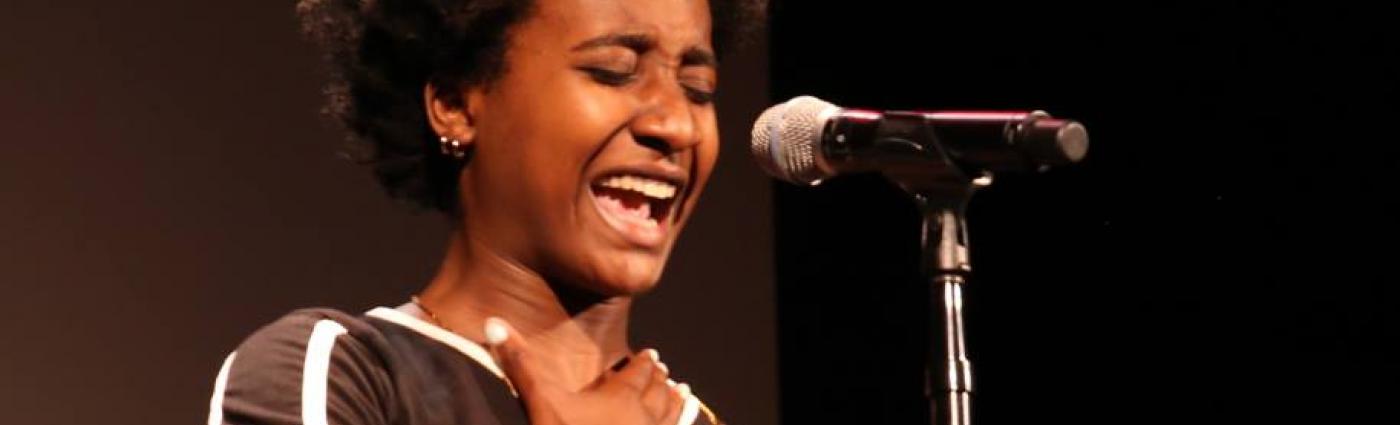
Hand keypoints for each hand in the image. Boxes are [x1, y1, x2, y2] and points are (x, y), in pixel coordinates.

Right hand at [483, 317, 689, 424]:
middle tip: (664, 371)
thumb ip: (520, 365)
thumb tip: (493, 323)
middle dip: (660, 380)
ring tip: (682, 392)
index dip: (645, 361)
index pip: (639, 372)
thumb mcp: (540, 403)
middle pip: (658, 393)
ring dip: (676, 403)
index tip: (652, 353)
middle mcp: (645, 418)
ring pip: (671, 417)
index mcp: (622, 397)